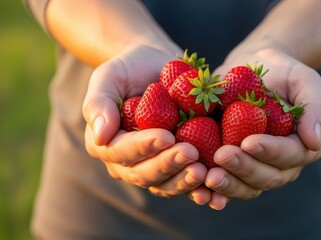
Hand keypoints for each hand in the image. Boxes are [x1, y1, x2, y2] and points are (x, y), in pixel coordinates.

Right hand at [82, 45, 207, 196]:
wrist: (156, 68)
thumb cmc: (129, 70)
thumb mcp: (108, 77)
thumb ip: (98, 104)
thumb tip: (100, 137)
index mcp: (107, 145)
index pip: (123, 152)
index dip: (145, 147)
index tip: (167, 136)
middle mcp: (129, 163)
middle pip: (146, 174)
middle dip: (169, 165)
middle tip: (191, 153)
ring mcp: (154, 168)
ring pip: (167, 185)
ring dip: (186, 182)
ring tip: (204, 173)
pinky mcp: (178, 167)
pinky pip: (188, 184)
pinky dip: (201, 190)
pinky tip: (216, 192)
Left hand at [194, 48, 320, 208]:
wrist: (252, 68)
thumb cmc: (282, 72)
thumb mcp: (303, 79)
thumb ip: (315, 107)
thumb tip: (314, 142)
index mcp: (300, 147)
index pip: (289, 155)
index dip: (269, 151)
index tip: (248, 142)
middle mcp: (279, 165)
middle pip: (265, 177)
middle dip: (244, 169)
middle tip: (222, 156)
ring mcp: (255, 168)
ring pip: (245, 187)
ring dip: (227, 184)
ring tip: (208, 175)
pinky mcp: (232, 167)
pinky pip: (224, 183)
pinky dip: (211, 190)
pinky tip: (198, 187)